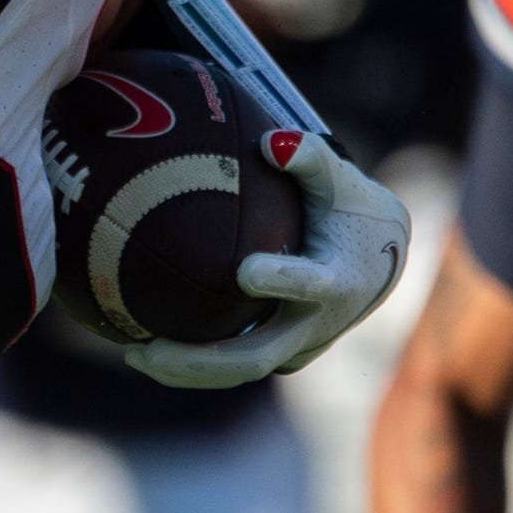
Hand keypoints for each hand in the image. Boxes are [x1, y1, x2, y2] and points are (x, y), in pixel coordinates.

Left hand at [126, 129, 410, 388]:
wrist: (381, 260)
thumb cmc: (351, 209)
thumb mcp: (339, 180)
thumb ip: (308, 158)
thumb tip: (269, 142)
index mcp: (337, 279)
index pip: (310, 283)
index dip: (281, 280)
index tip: (244, 271)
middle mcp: (317, 324)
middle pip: (256, 355)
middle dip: (198, 359)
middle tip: (144, 348)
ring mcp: (300, 346)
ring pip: (240, 370)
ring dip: (186, 370)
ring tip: (131, 353)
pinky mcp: (285, 355)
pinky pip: (236, 367)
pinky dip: (196, 366)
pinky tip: (147, 351)